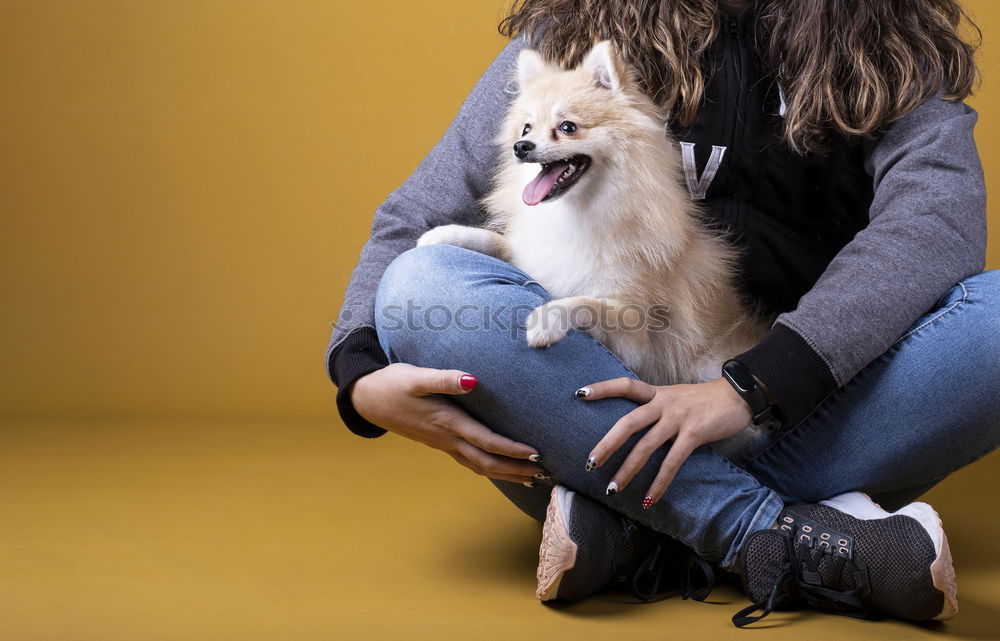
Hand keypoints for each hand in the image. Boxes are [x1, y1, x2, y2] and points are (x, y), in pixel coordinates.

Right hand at [350, 363, 544, 483]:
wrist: (368, 398)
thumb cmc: (394, 383)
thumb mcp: (417, 376)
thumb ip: (444, 379)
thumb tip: (471, 380)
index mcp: (447, 422)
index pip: (486, 441)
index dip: (511, 450)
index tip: (536, 454)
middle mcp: (447, 438)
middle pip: (487, 462)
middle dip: (516, 470)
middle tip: (545, 474)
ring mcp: (443, 444)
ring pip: (479, 466)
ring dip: (506, 474)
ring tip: (532, 479)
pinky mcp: (439, 442)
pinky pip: (470, 461)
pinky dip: (490, 468)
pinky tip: (500, 469)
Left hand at [580, 377, 752, 507]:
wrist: (739, 396)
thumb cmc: (704, 401)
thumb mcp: (676, 398)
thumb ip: (656, 408)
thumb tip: (634, 428)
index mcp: (657, 393)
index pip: (625, 385)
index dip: (603, 388)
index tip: (580, 394)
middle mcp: (664, 403)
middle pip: (628, 423)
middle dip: (607, 444)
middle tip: (590, 463)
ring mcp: (679, 418)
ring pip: (646, 446)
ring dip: (628, 470)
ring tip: (613, 489)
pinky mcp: (694, 434)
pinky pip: (672, 462)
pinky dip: (659, 483)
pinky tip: (649, 499)